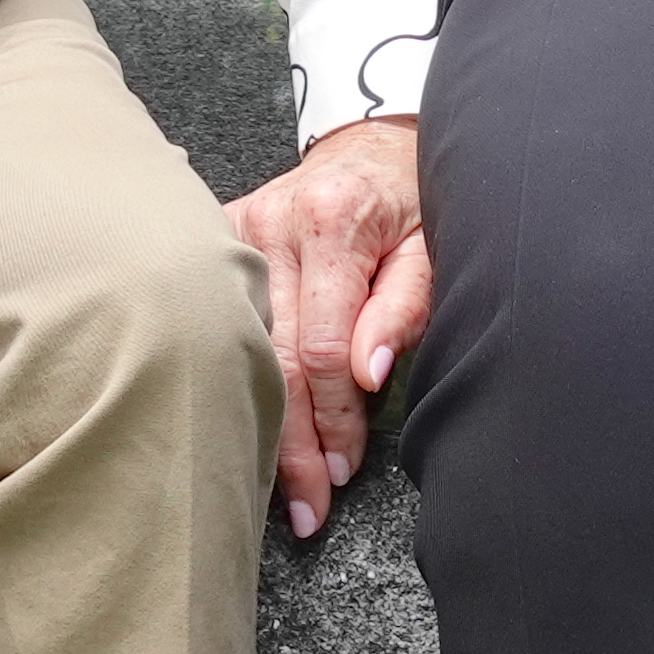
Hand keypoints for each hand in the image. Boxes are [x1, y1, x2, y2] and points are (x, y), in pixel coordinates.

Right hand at [222, 117, 429, 540]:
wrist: (370, 145)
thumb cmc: (412, 202)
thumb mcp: (432, 248)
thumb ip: (403, 307)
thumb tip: (370, 372)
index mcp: (335, 223)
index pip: (324, 346)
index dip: (334, 417)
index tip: (343, 469)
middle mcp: (275, 224)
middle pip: (274, 357)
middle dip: (291, 442)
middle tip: (306, 508)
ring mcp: (238, 228)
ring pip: (240, 346)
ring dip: (259, 419)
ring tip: (273, 487)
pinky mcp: (221, 236)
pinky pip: (224, 318)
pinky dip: (232, 373)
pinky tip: (238, 420)